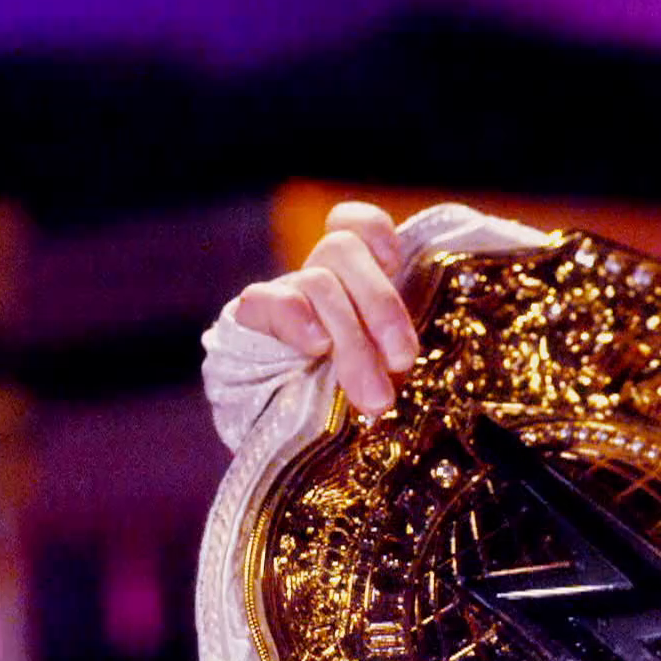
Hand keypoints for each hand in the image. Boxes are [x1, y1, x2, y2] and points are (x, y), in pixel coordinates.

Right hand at [233, 202, 419, 416]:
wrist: (294, 436)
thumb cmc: (355, 396)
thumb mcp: (387, 367)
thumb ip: (396, 345)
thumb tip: (409, 356)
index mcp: (355, 279)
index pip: (354, 224)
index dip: (374, 230)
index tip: (395, 262)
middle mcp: (317, 278)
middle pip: (341, 248)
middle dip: (381, 304)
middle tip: (401, 362)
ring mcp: (283, 296)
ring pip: (317, 281)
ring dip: (351, 339)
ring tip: (374, 397)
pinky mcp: (250, 322)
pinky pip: (262, 300)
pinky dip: (294, 317)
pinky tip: (316, 346)